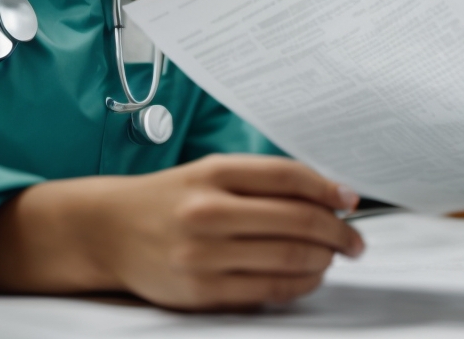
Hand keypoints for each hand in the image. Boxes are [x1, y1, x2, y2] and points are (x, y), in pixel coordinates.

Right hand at [0, 154, 364, 309]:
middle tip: (355, 239)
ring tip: (333, 256)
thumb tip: (333, 196)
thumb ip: (267, 181)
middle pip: (296, 222)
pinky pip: (267, 292)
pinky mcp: (200, 292)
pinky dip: (299, 285)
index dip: (329, 190)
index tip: (351, 201)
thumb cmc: (171, 199)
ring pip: (288, 259)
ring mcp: (203, 255)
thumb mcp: (213, 172)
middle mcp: (208, 211)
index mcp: (215, 172)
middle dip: (338, 233)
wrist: (108, 231)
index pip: (289, 177)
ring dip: (323, 260)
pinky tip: (309, 276)